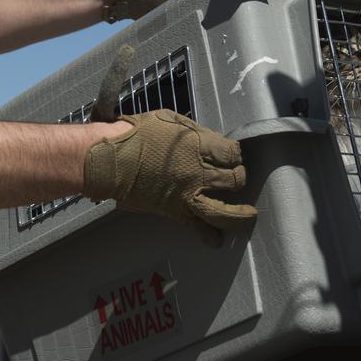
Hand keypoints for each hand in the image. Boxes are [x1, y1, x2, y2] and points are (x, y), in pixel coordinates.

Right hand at [82, 110, 256, 245]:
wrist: (112, 159)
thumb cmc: (137, 134)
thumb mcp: (170, 120)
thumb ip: (194, 132)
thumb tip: (209, 141)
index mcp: (200, 145)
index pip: (233, 153)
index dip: (236, 154)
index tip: (233, 156)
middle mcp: (199, 172)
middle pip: (234, 179)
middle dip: (239, 178)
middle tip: (236, 179)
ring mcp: (188, 194)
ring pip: (224, 210)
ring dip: (239, 214)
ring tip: (249, 216)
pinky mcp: (175, 210)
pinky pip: (196, 226)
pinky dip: (207, 235)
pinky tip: (215, 240)